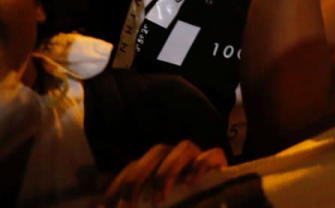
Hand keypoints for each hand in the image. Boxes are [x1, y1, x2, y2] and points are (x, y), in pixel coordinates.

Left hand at [101, 141, 225, 206]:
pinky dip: (202, 164)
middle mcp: (177, 156)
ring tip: (159, 199)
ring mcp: (199, 157)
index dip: (118, 184)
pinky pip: (213, 154)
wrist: (217, 203)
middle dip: (138, 178)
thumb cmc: (181, 203)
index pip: (134, 165)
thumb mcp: (150, 202)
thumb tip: (99, 184)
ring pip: (184, 147)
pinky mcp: (220, 162)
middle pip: (156, 151)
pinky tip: (191, 182)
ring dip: (167, 172)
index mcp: (158, 165)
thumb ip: (135, 197)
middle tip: (129, 206)